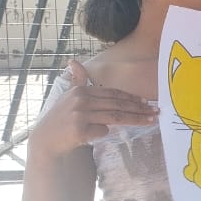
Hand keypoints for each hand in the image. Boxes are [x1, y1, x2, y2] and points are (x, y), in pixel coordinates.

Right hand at [29, 59, 156, 156]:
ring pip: (115, 117)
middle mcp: (81, 101)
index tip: (146, 101)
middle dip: (139, 108)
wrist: (45, 139)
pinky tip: (96, 134)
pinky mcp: (79, 130)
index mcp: (81, 91)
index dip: (130, 97)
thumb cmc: (60, 118)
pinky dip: (103, 133)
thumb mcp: (67, 96)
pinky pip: (102, 131)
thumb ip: (76, 81)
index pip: (112, 93)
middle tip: (155, 111)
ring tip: (150, 121)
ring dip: (136, 119)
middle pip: (117, 105)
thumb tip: (73, 62)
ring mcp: (80, 115)